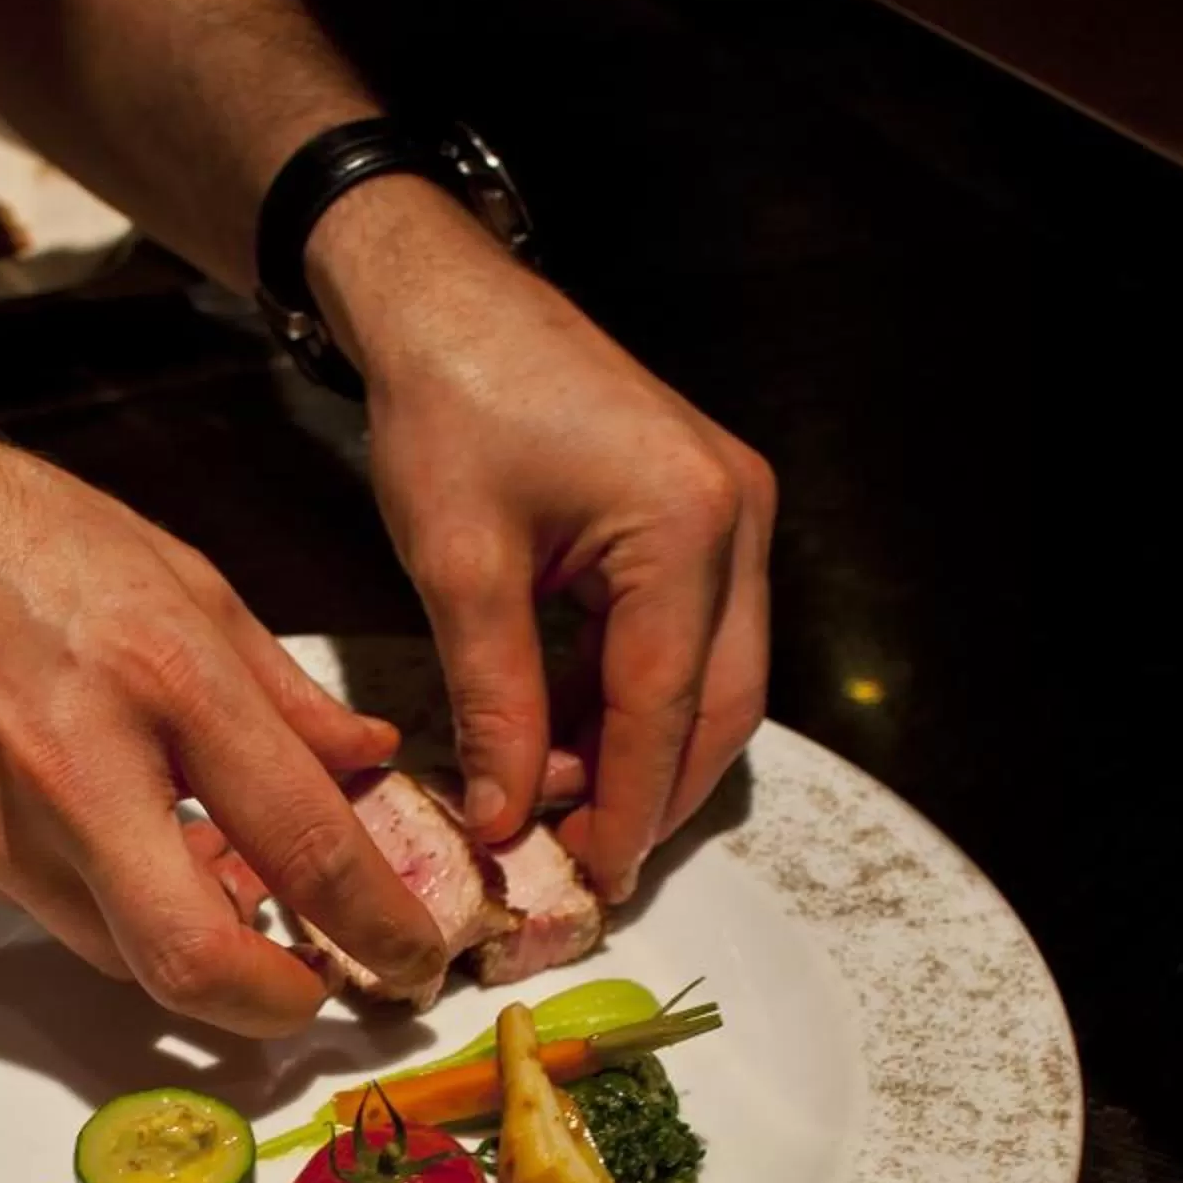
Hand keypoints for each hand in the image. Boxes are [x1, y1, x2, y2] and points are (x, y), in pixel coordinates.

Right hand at [0, 391, 449, 1035]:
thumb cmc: (0, 528)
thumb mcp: (176, 570)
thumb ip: (279, 686)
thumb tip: (364, 761)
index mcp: (162, 673)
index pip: (301, 840)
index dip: (379, 924)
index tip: (414, 953)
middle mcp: (80, 766)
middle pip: (195, 960)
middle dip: (279, 1006)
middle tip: (321, 991)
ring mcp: (0, 823)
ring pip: (123, 953)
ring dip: (194, 949)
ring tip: (227, 894)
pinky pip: (57, 912)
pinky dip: (113, 903)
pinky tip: (127, 844)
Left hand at [309, 178, 774, 900]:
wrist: (445, 299)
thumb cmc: (446, 407)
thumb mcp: (458, 566)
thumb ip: (491, 700)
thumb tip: (502, 819)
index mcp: (687, 524)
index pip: (664, 705)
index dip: (624, 806)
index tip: (586, 883)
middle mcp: (737, 518)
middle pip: (716, 704)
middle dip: (650, 793)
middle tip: (580, 868)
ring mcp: (730, 512)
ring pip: (709, 677)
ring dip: (639, 749)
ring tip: (555, 813)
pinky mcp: (701, 511)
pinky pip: (685, 634)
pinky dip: (628, 695)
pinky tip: (561, 738)